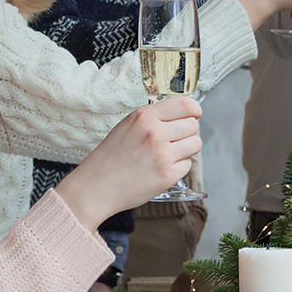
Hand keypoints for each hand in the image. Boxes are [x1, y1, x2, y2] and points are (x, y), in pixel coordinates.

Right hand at [56, 98, 202, 231]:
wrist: (96, 186)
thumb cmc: (111, 156)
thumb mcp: (128, 125)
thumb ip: (154, 117)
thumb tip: (183, 114)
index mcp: (145, 116)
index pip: (185, 105)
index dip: (194, 110)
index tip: (194, 114)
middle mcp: (155, 133)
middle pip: (193, 125)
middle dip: (187, 132)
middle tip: (174, 140)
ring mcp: (163, 155)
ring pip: (195, 144)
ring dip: (187, 149)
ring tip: (169, 154)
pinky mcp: (168, 175)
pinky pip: (188, 164)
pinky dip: (179, 167)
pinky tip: (162, 168)